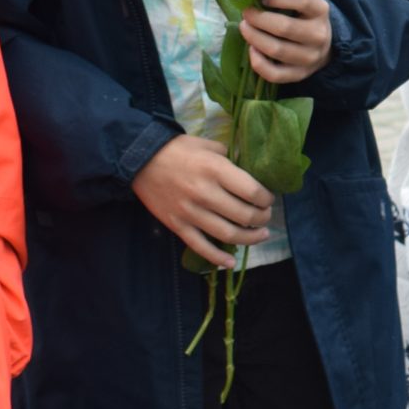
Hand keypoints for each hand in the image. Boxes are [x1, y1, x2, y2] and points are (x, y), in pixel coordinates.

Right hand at [134, 134, 273, 262]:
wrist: (140, 159)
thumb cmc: (178, 150)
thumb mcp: (209, 145)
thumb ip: (230, 159)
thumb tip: (248, 173)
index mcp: (216, 170)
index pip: (252, 192)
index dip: (266, 199)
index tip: (268, 199)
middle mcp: (205, 193)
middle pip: (244, 215)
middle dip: (262, 219)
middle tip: (266, 217)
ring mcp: (190, 212)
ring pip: (228, 235)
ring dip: (250, 238)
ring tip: (261, 235)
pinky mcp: (177, 225)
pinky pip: (201, 247)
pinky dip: (217, 258)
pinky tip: (231, 263)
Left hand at [242, 0, 333, 83]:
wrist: (321, 45)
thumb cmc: (300, 16)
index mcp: (321, 11)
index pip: (304, 1)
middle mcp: (319, 35)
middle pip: (285, 28)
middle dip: (258, 19)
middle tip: (246, 13)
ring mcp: (310, 57)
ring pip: (277, 50)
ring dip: (254, 38)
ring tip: (245, 28)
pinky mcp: (300, 75)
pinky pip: (275, 74)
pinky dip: (259, 63)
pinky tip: (252, 50)